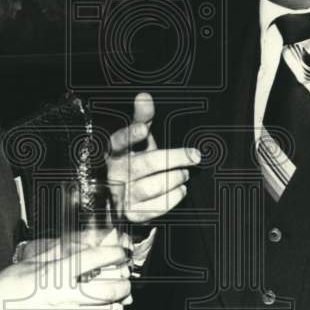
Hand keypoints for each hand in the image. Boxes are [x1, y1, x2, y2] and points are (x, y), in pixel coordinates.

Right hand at [0, 242, 131, 309]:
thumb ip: (70, 248)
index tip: (121, 254)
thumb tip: (97, 240)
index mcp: (54, 272)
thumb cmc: (17, 279)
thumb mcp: (40, 255)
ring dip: (116, 309)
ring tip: (117, 303)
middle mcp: (59, 296)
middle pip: (105, 291)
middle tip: (124, 281)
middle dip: (122, 285)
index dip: (114, 254)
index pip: (94, 260)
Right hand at [106, 92, 200, 223]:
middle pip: (145, 164)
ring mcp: (121, 195)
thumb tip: (144, 95)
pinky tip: (180, 189)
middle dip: (175, 158)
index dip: (130, 135)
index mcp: (114, 150)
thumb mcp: (137, 138)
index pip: (118, 140)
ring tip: (185, 173)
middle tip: (195, 156)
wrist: (122, 196)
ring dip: (175, 178)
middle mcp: (114, 173)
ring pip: (151, 187)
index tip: (142, 128)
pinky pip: (155, 208)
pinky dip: (173, 197)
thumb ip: (142, 117)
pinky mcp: (131, 214)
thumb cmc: (134, 159)